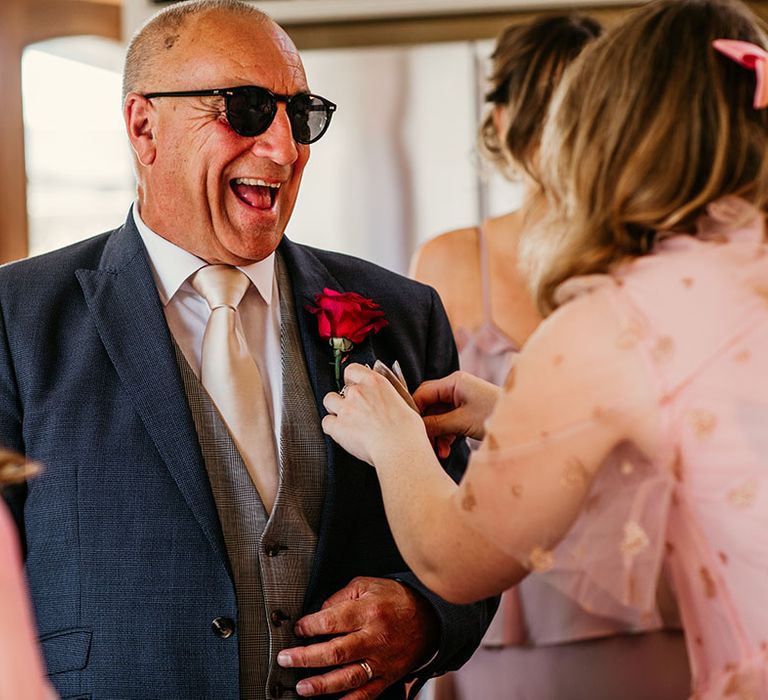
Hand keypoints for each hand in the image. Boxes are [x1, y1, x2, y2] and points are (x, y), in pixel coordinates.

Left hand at [277, 576, 438, 698]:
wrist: (428, 618)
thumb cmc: (394, 599)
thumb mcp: (367, 585)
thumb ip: (340, 597)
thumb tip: (319, 613)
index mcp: (368, 612)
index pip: (332, 621)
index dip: (310, 626)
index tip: (298, 629)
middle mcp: (375, 638)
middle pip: (336, 652)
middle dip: (306, 657)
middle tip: (286, 659)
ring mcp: (381, 660)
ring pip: (349, 677)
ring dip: (322, 685)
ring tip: (302, 688)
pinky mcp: (387, 676)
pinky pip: (367, 693)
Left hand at [322, 363, 426, 465]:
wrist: (399, 449)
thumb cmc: (407, 431)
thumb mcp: (403, 403)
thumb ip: (388, 397)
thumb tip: (385, 401)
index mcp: (375, 382)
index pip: (352, 370)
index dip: (352, 379)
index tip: (355, 385)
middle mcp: (357, 392)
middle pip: (341, 388)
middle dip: (347, 398)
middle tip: (356, 411)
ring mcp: (346, 409)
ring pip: (329, 401)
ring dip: (335, 409)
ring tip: (346, 420)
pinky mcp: (338, 427)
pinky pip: (326, 423)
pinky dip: (332, 428)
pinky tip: (343, 434)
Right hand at [414, 371, 501, 455]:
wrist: (525, 423)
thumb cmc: (494, 416)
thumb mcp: (461, 422)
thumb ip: (436, 424)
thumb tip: (416, 428)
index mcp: (454, 382)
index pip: (423, 392)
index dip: (414, 410)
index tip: (410, 429)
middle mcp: (457, 387)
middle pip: (430, 405)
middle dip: (427, 425)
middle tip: (423, 444)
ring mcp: (463, 399)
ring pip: (439, 416)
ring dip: (437, 434)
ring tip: (439, 451)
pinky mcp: (469, 411)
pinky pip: (450, 421)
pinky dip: (447, 435)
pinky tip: (446, 449)